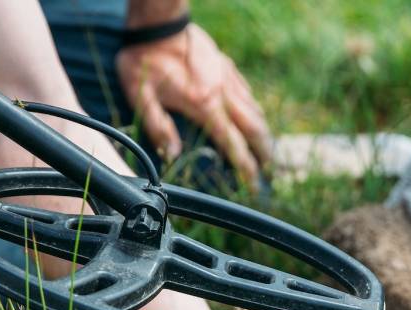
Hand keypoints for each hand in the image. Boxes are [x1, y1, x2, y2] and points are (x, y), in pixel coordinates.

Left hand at [116, 24, 270, 186]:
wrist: (158, 24)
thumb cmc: (145, 60)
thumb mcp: (141, 96)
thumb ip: (158, 127)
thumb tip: (173, 155)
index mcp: (204, 106)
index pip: (232, 143)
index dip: (246, 167)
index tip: (254, 185)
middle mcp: (222, 94)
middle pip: (254, 129)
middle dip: (264, 152)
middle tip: (269, 171)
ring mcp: (228, 79)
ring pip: (255, 110)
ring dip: (263, 133)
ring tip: (267, 149)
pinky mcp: (227, 67)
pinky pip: (248, 93)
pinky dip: (255, 110)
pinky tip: (254, 117)